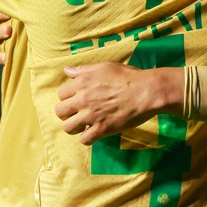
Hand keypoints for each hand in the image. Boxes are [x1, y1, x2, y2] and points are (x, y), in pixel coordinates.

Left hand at [55, 63, 181, 144]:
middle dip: (67, 113)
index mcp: (82, 82)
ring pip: (68, 127)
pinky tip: (94, 132)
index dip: (68, 97)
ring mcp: (91, 115)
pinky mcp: (102, 129)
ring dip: (74, 127)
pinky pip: (84, 139)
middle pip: (60, 111)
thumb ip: (83, 70)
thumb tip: (66, 70)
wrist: (146, 91)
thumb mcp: (104, 66)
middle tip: (77, 113)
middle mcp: (83, 99)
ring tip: (83, 125)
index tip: (76, 99)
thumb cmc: (127, 76)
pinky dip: (88, 138)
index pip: (61, 94)